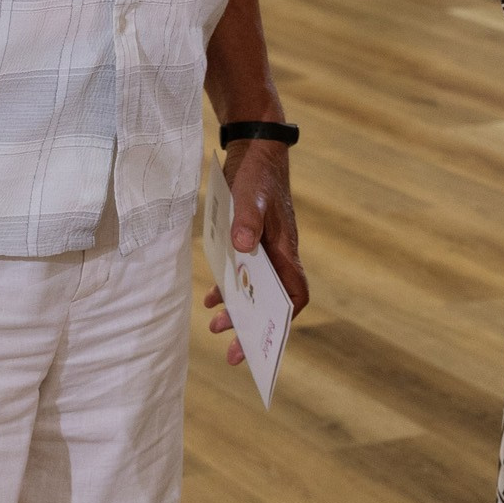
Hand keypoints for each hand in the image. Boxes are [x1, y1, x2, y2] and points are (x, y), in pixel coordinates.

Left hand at [202, 140, 307, 364]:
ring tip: (215, 326)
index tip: (264, 337)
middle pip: (270, 302)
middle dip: (252, 329)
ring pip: (253, 291)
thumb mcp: (250, 195)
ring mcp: (262, 248)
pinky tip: (209, 297)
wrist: (254, 147)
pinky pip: (240, 274)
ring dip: (236, 311)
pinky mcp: (247, 240)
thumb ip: (248, 220)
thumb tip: (243, 248)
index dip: (283, 319)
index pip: (294, 294)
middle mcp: (277, 254)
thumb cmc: (258, 173)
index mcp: (284, 249)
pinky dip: (226, 288)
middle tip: (232, 354)